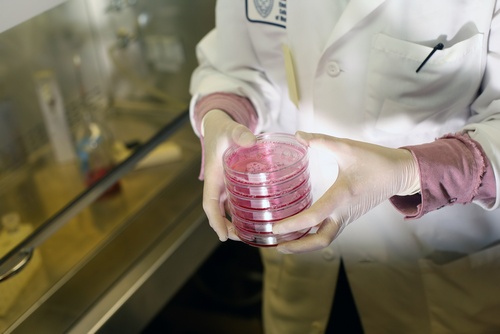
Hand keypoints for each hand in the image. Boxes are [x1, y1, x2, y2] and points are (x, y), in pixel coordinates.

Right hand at [202, 109, 255, 240]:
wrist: (220, 126)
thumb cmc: (224, 130)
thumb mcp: (231, 129)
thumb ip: (240, 134)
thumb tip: (251, 140)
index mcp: (213, 176)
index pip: (210, 203)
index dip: (216, 221)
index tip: (223, 236)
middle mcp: (218, 184)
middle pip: (219, 212)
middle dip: (228, 228)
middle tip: (244, 239)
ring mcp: (225, 185)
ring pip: (228, 210)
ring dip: (236, 224)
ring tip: (253, 235)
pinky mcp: (234, 184)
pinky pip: (237, 202)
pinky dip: (244, 212)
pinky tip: (257, 219)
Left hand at [272, 131, 419, 252]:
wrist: (401, 173)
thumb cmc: (376, 160)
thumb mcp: (347, 147)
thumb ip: (321, 141)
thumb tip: (298, 135)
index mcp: (342, 196)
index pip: (314, 217)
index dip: (292, 225)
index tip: (274, 228)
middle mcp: (345, 212)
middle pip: (320, 240)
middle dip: (298, 247)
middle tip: (277, 246)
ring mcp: (348, 217)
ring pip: (325, 239)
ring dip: (304, 245)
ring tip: (283, 243)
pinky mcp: (349, 216)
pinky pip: (329, 232)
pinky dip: (313, 237)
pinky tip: (300, 232)